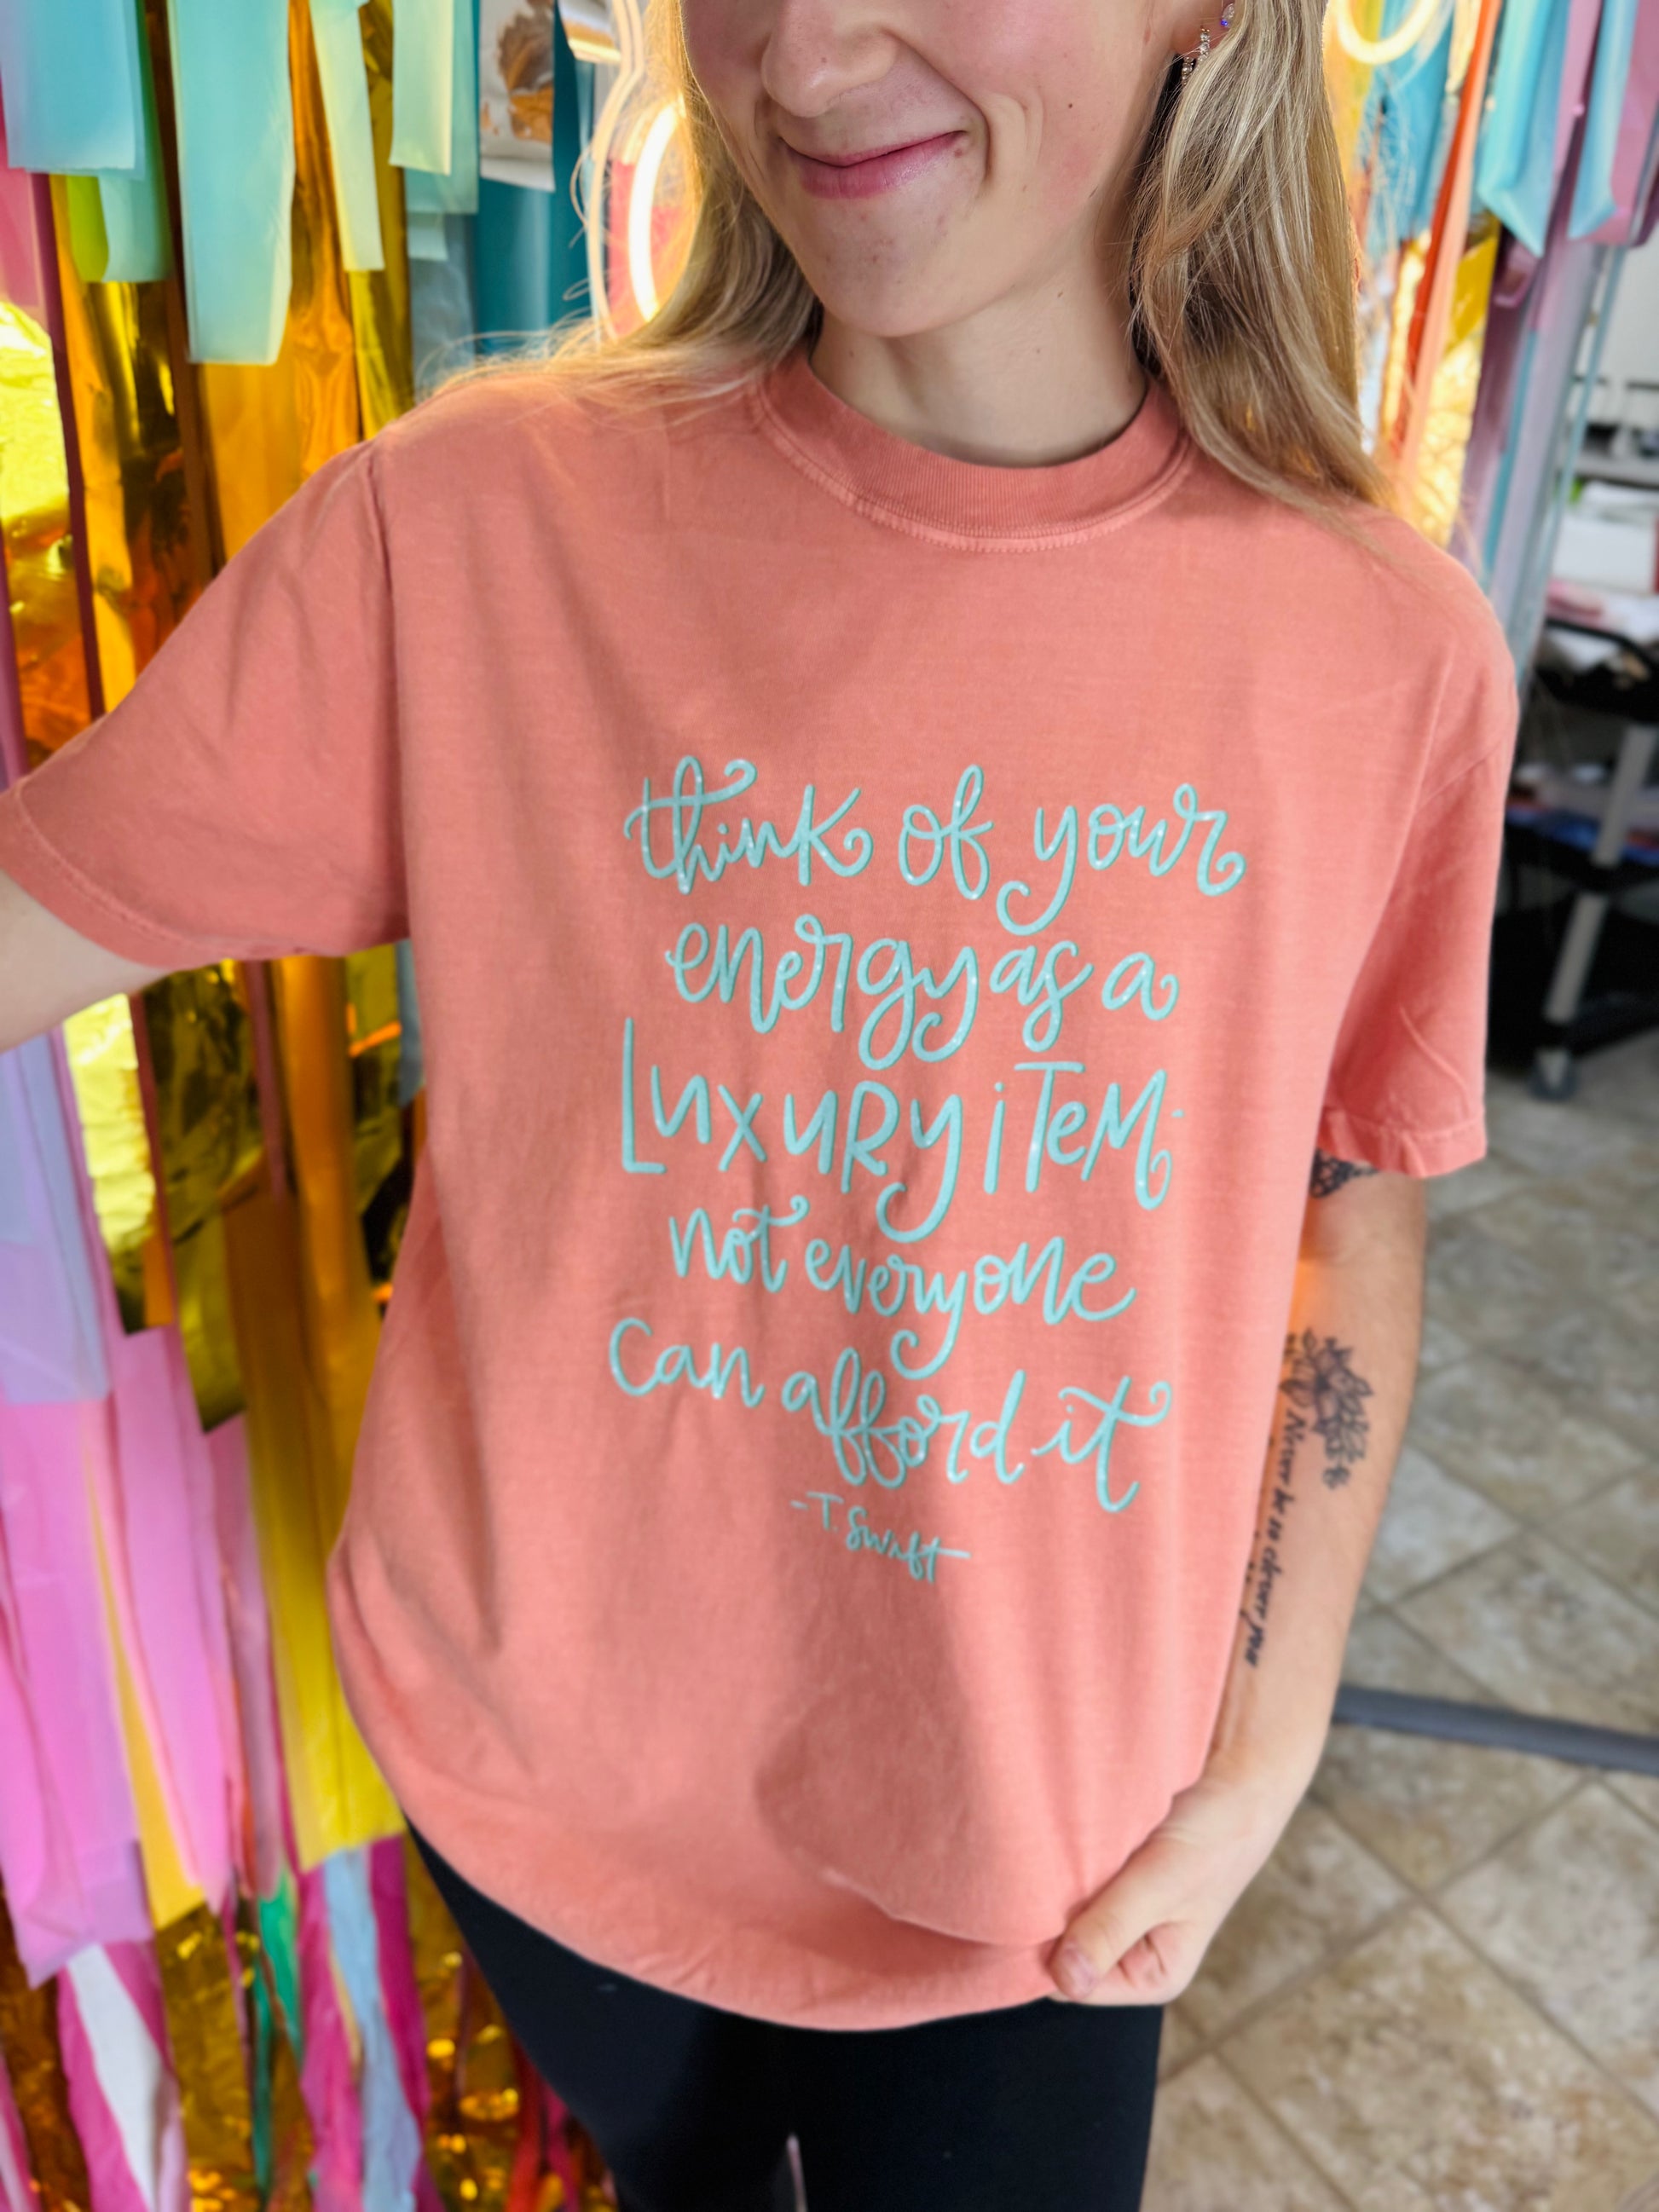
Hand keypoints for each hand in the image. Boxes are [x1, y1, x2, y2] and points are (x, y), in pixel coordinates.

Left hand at [1047, 1742, 1316, 2005]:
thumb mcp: (1164, 1883)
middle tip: (1036, 1870)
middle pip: (1057, 1948)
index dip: (1039, 1951)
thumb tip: (1067, 1980)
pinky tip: (1059, 1833)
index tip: (1024, 1907)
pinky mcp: (1105, 1873)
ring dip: (1048, 1882)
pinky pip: (1065, 1875)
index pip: (1069, 1983)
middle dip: (1043, 1915)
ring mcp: (1113, 1910)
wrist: (1235, 1774)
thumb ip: (1114, 1928)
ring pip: (1056, 1909)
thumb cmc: (1215, 1834)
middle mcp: (1128, 1951)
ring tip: (1052, 1848)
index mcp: (1149, 1974)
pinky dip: (1058, 1856)